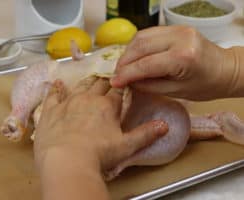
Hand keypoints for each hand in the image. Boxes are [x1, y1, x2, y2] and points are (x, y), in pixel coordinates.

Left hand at [34, 77, 167, 172]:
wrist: (67, 160)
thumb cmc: (99, 154)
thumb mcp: (127, 146)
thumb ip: (145, 134)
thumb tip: (164, 125)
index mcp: (107, 106)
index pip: (117, 91)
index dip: (121, 86)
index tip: (124, 82)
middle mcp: (88, 99)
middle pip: (99, 85)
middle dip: (105, 81)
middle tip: (108, 80)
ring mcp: (68, 103)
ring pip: (80, 86)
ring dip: (86, 82)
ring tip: (90, 79)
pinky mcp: (51, 110)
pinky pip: (53, 95)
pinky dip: (56, 89)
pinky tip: (57, 84)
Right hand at [111, 25, 236, 100]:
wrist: (225, 69)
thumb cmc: (205, 85)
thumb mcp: (176, 91)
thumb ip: (149, 85)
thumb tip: (127, 82)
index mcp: (183, 57)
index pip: (145, 64)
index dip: (126, 74)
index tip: (114, 83)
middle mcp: (180, 37)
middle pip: (140, 46)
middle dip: (124, 62)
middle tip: (117, 75)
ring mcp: (177, 29)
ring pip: (141, 37)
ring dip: (128, 52)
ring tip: (123, 67)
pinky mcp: (175, 27)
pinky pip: (149, 34)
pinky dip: (137, 45)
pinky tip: (134, 56)